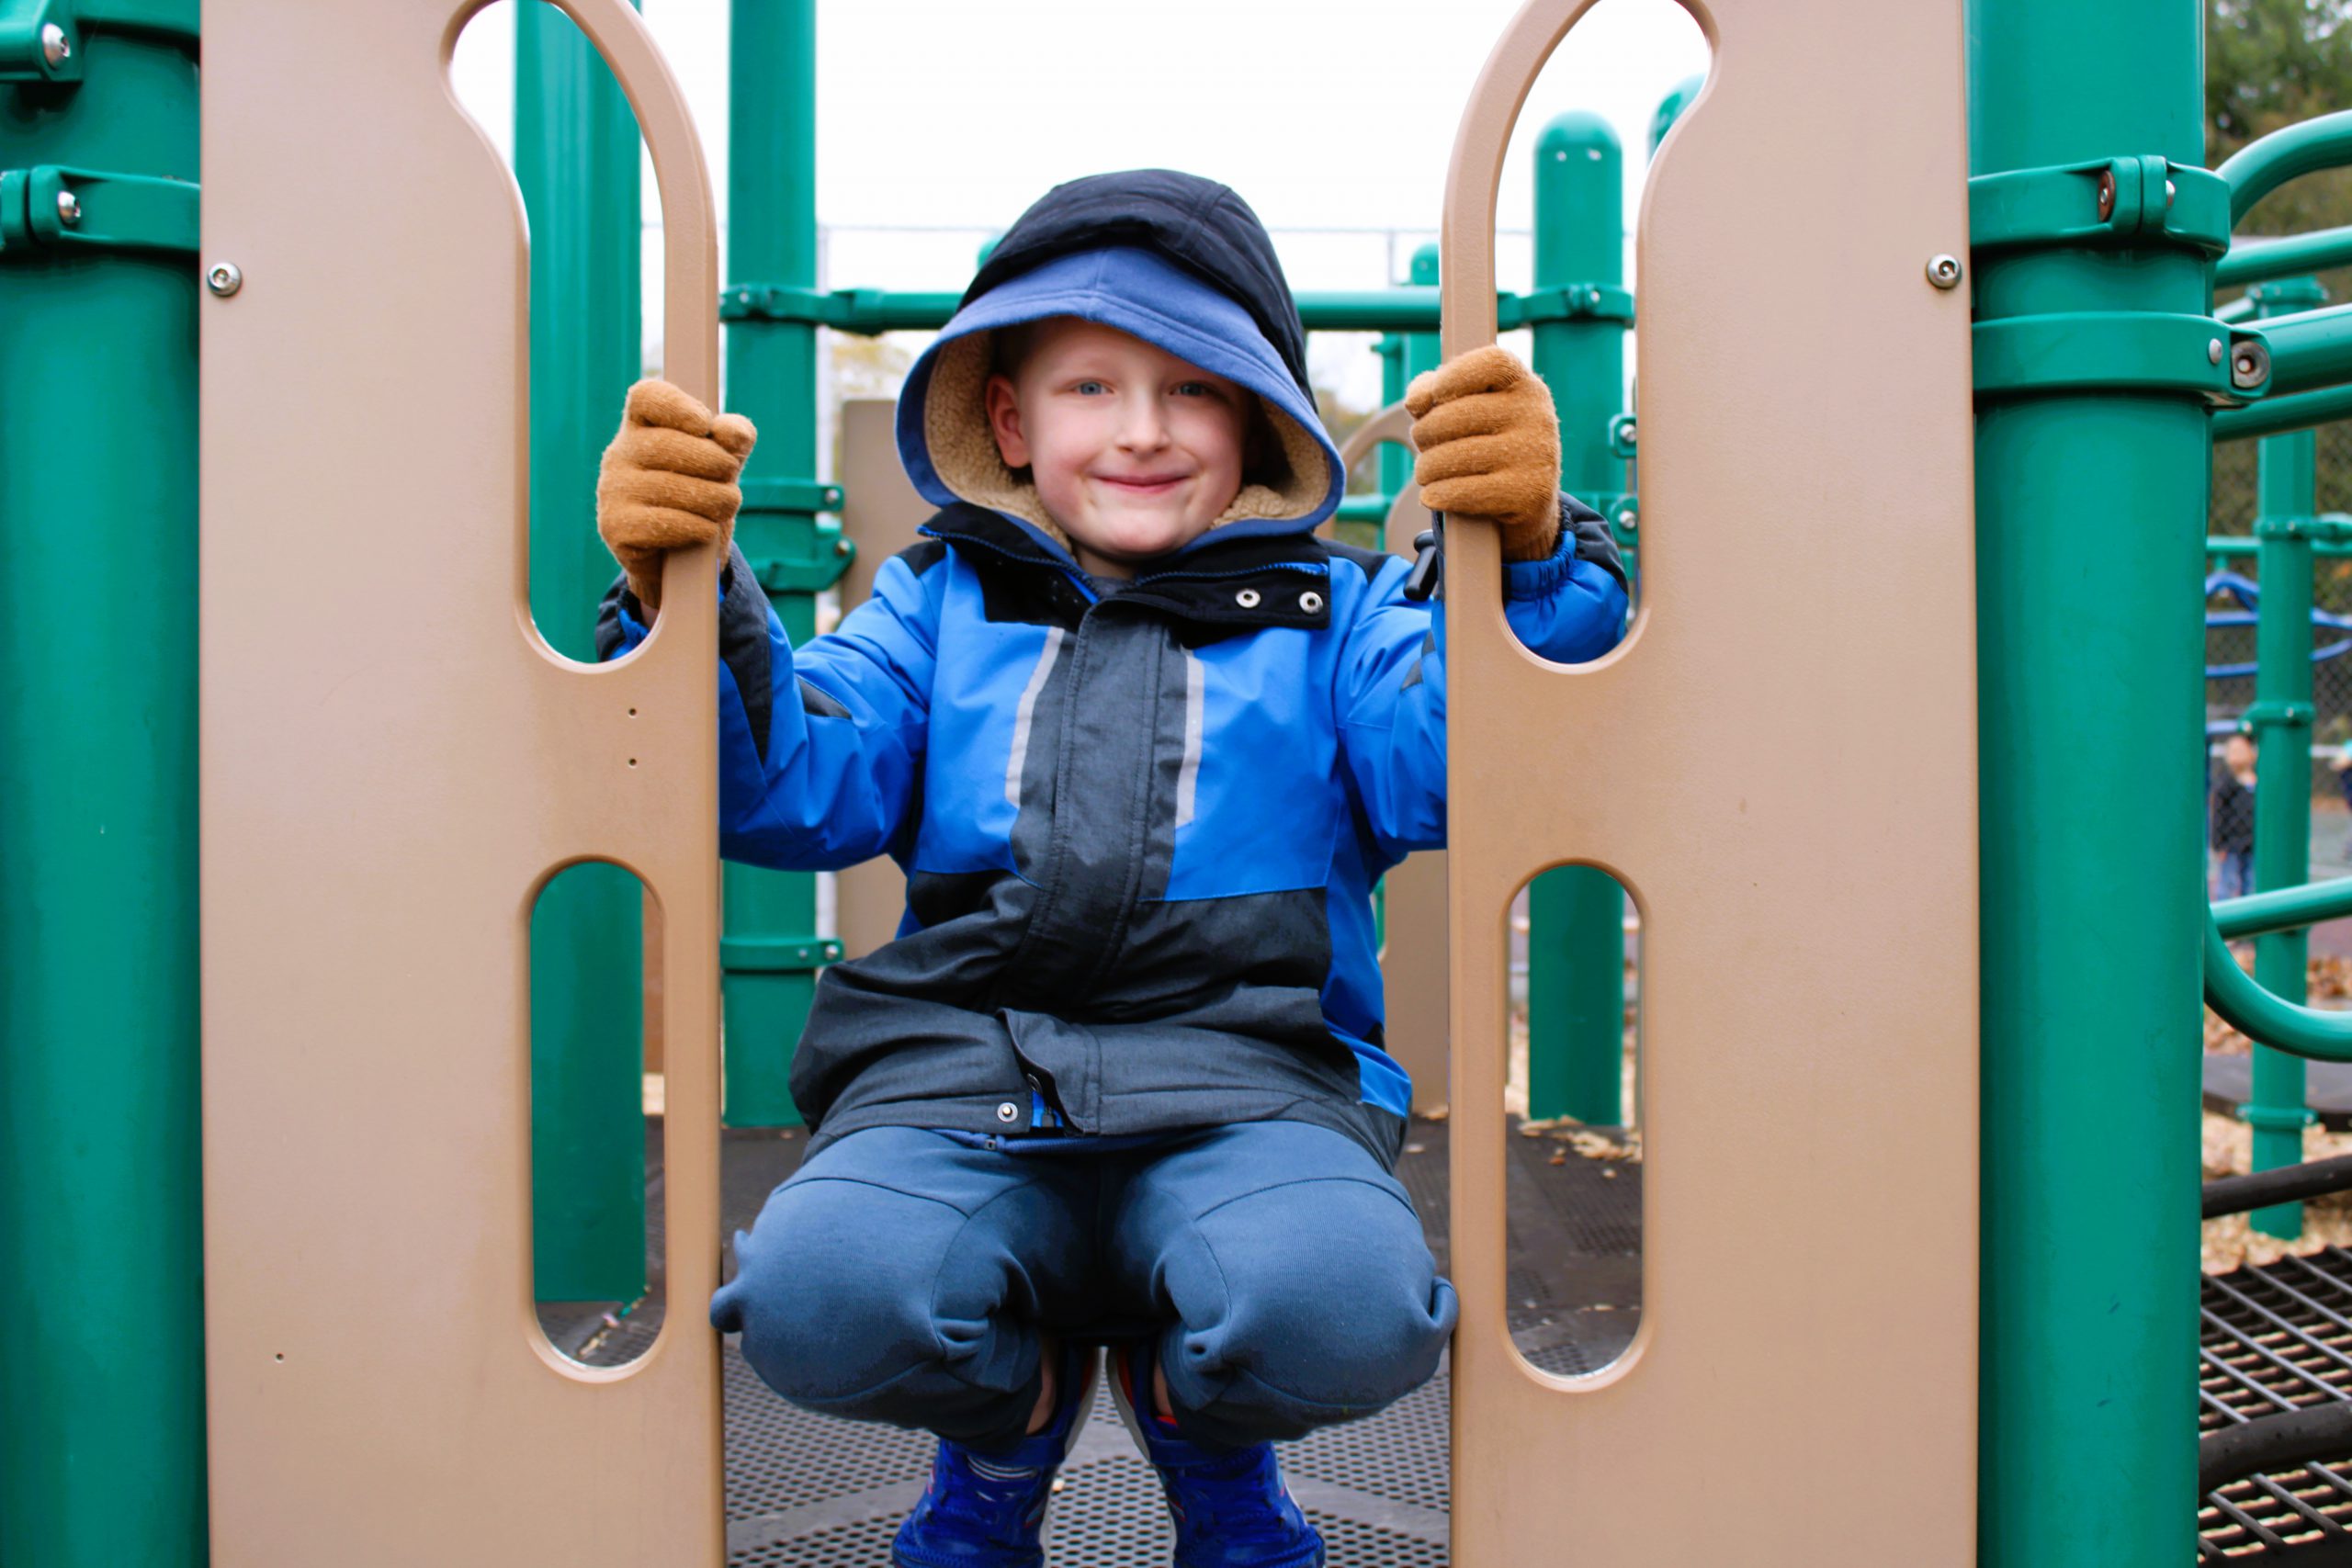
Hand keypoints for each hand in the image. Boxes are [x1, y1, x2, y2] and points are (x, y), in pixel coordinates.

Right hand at [597, 378, 757, 608]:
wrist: (675, 553)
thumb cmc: (700, 493)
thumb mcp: (724, 460)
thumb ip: (734, 438)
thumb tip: (730, 433)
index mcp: (641, 425)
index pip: (647, 397)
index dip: (677, 406)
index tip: (704, 425)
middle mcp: (619, 453)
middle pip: (668, 445)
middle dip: (714, 462)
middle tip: (731, 477)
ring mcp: (612, 490)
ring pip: (670, 488)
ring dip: (714, 500)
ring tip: (725, 506)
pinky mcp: (614, 527)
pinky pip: (665, 523)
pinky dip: (697, 528)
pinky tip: (705, 530)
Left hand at [1405, 345, 1560, 561]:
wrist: (1529, 498)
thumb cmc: (1488, 442)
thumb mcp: (1469, 408)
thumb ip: (1434, 391)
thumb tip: (1416, 401)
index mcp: (1525, 386)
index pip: (1492, 364)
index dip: (1455, 374)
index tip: (1436, 394)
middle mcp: (1537, 416)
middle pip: (1456, 415)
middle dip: (1424, 431)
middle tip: (1420, 441)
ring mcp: (1536, 455)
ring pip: (1452, 458)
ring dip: (1425, 468)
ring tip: (1425, 472)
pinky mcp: (1529, 494)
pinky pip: (1463, 492)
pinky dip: (1437, 495)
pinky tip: (1431, 496)